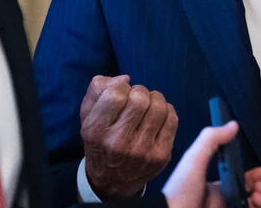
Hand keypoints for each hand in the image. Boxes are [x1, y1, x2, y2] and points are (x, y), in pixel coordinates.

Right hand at [80, 75, 178, 198]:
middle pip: (140, 99)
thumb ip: (97, 91)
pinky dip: (166, 110)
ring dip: (154, 97)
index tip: (121, 89)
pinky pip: (172, 119)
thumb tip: (124, 79)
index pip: (115, 94)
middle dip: (139, 90)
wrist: (111, 181)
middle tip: (136, 96)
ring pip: (159, 107)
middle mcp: (118, 143)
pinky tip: (157, 114)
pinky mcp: (160, 156)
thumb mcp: (88, 116)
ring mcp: (141, 151)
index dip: (120, 84)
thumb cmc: (101, 140)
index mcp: (96, 131)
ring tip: (147, 102)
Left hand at [163, 121, 260, 207]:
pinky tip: (256, 203)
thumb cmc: (179, 191)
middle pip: (259, 194)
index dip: (257, 176)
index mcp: (219, 186)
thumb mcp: (194, 160)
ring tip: (258, 195)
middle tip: (260, 186)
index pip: (246, 181)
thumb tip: (233, 124)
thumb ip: (210, 140)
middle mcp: (228, 200)